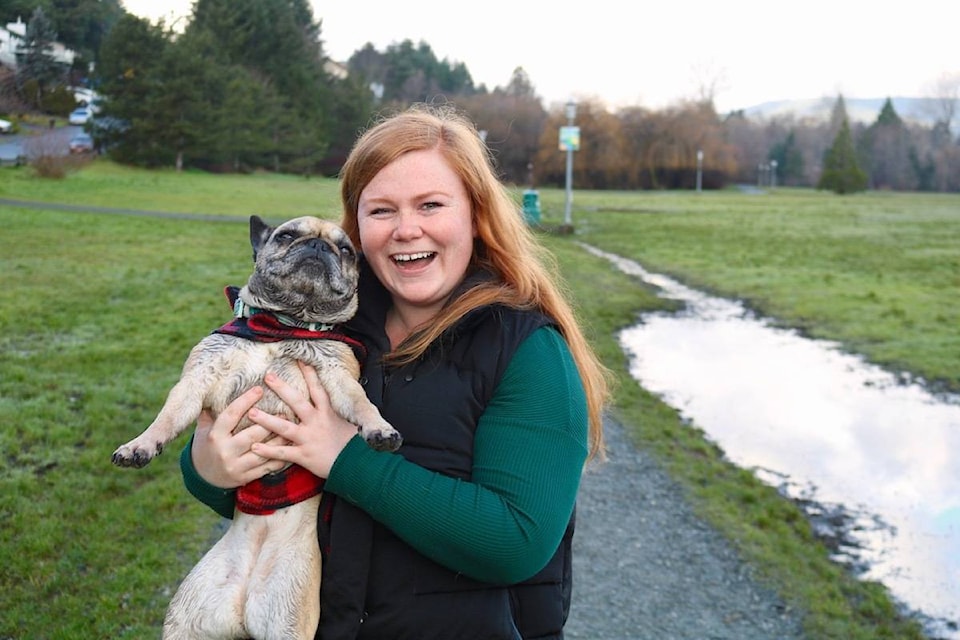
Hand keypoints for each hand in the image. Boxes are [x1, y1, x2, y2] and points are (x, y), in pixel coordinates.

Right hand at [191, 385, 288, 488]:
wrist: (203, 478)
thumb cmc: (206, 446)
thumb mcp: (202, 429)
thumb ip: (209, 411)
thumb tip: (214, 387)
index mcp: (214, 436)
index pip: (231, 415)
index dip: (245, 401)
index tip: (259, 389)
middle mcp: (225, 452)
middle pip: (252, 434)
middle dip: (269, 422)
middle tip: (284, 411)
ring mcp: (236, 467)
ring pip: (263, 452)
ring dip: (279, 440)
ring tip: (292, 428)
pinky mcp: (246, 478)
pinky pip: (267, 467)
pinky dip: (280, 457)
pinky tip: (290, 447)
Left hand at [249, 362, 358, 478]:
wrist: (357, 465)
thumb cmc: (354, 445)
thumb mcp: (348, 424)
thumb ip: (337, 415)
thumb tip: (335, 405)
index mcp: (327, 413)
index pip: (317, 389)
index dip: (309, 374)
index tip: (299, 360)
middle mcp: (316, 423)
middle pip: (297, 402)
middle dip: (282, 389)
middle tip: (268, 377)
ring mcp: (308, 439)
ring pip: (284, 427)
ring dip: (266, 420)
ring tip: (251, 413)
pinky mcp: (304, 455)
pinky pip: (282, 452)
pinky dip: (268, 451)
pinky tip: (254, 447)